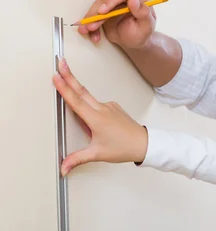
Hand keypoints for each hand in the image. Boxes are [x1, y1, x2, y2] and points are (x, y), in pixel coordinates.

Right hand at [52, 58, 148, 175]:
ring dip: (78, 91)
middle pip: (82, 91)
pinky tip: (91, 117)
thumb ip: (77, 159)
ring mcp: (110, 107)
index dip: (64, 88)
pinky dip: (91, 107)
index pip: (76, 101)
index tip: (56, 76)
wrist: (144, 143)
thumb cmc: (124, 147)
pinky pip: (98, 104)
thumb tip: (63, 167)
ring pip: (90, 98)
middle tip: (61, 63)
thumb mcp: (98, 154)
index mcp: (96, 118)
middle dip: (70, 76)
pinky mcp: (114, 108)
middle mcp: (103, 109)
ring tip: (73, 90)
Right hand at [78, 0, 155, 49]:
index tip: (102, 12)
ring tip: (86, 31)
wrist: (134, 40)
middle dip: (96, 13)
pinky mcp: (106, 5)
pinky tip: (92, 34)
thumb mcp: (146, 27)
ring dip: (91, 18)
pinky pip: (95, 11)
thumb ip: (143, 13)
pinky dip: (91, 22)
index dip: (111, 1)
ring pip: (99, 4)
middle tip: (90, 26)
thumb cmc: (141, 34)